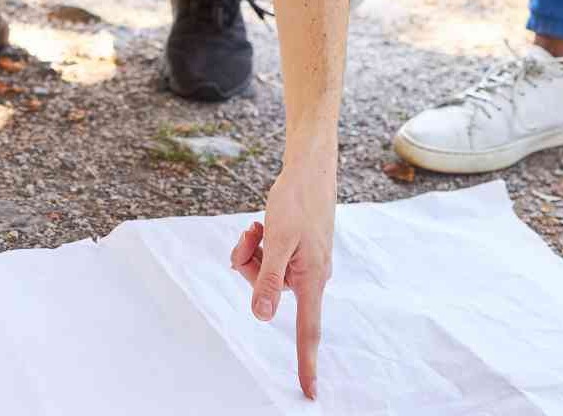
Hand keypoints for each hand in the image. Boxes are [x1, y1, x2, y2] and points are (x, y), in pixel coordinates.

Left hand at [229, 159, 336, 399]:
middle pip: (268, 292)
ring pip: (264, 274)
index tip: (309, 392)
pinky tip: (261, 225)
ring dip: (252, 251)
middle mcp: (311, 277)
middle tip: (252, 235)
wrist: (309, 170)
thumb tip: (262, 316)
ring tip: (258, 226)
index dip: (306, 361)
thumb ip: (268, 279)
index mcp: (312, 279)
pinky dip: (259, 245)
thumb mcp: (277, 239)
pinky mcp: (297, 252)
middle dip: (250, 265)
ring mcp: (304, 265)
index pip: (307, 330)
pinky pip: (269, 260)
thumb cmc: (296, 201)